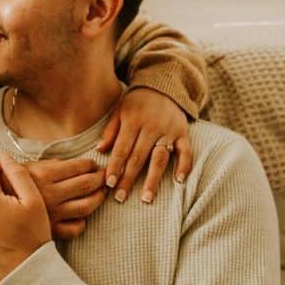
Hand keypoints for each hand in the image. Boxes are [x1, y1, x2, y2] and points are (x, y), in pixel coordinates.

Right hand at [26, 158, 105, 239]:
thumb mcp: (23, 168)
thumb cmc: (7, 186)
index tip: (93, 164)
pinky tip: (82, 217)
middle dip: (100, 178)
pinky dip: (82, 223)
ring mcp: (52, 214)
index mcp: (43, 175)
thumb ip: (47, 165)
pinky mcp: (50, 230)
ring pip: (85, 207)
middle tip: (103, 175)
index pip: (77, 166)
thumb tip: (68, 163)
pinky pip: (74, 229)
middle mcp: (50, 194)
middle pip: (86, 184)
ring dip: (98, 198)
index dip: (90, 164)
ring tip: (101, 193)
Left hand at [97, 87, 193, 203]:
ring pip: (160, 158)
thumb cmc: (137, 102)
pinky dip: (184, 165)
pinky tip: (179, 181)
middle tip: (120, 198)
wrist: (163, 85)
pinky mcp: (183, 133)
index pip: (122, 148)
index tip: (109, 184)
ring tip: (146, 198)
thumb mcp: (119, 110)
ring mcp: (169, 130)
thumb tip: (99, 151)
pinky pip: (186, 151)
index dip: (115, 167)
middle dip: (128, 179)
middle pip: (139, 157)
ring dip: (153, 179)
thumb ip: (110, 130)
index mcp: (133, 121)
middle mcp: (151, 127)